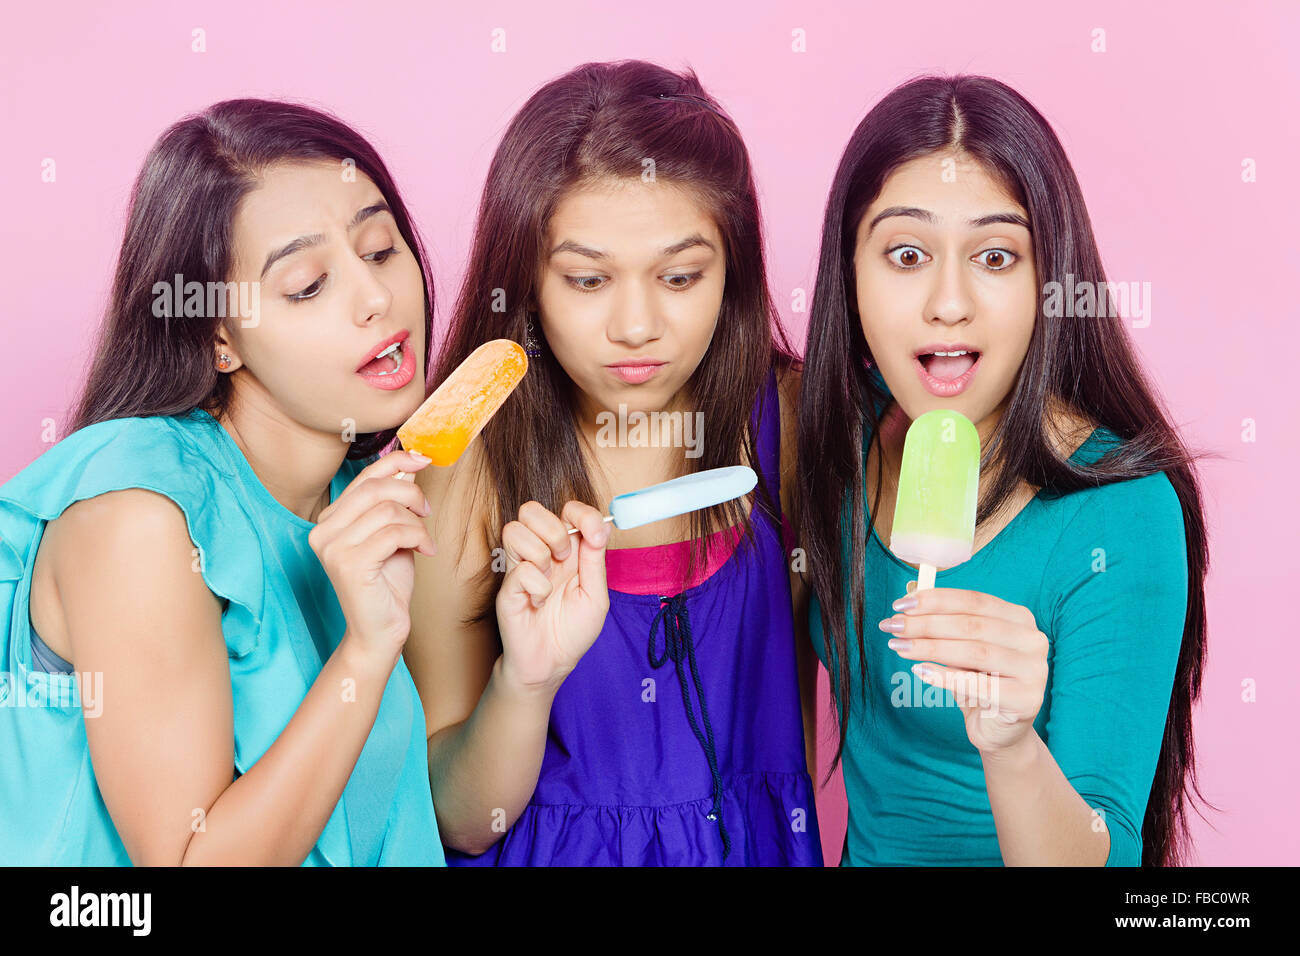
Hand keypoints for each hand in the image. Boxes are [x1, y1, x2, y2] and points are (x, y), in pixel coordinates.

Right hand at [308, 450, 436, 662]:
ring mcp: (332, 547)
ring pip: (387, 510)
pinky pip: (393, 533)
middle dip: (411, 494)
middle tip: (427, 511)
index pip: (364, 478)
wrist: (380, 631)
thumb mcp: (393, 533)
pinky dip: (418, 537)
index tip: (423, 459)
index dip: (396, 461)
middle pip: (376, 488)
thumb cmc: (387, 583)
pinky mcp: (348, 564)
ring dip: (417, 522)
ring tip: (424, 541)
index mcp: (330, 520)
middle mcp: (322, 530)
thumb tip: (408, 464)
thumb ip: (393, 502)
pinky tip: (425, 552)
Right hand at [495, 500, 609, 692]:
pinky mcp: (508, 587)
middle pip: (531, 509)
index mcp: (567, 550)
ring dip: (540, 554)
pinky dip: (537, 588)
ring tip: (550, 579)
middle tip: (564, 558)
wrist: (551, 663)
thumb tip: (601, 527)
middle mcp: (541, 552)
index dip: (581, 513)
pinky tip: (539, 602)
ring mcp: (520, 567)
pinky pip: (520, 570)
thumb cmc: (572, 630)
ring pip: (515, 529)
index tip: (594, 535)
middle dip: (554, 530)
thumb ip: (595, 560)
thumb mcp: (596, 595)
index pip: (567, 510)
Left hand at [878, 584, 1048, 755]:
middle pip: (971, 625)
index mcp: (1019, 618)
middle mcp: (1032, 639)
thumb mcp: (960, 648)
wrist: (999, 730)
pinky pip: (979, 684)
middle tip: (892, 626)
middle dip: (926, 624)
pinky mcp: (1027, 699)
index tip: (900, 605)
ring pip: (973, 652)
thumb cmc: (978, 681)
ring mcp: (1034, 670)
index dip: (934, 600)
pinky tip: (920, 671)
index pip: (973, 601)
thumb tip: (907, 599)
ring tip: (899, 647)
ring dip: (930, 647)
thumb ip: (942, 623)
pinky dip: (945, 676)